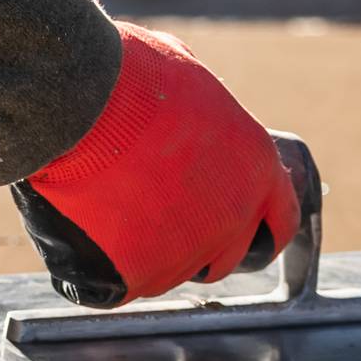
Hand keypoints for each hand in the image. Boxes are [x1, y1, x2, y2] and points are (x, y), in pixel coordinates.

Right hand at [11, 23, 299, 307]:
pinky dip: (112, 264)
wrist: (79, 104)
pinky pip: (129, 282)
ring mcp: (190, 253)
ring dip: (152, 251)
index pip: (281, 220)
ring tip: (115, 210)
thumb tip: (195, 111)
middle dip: (202, 245)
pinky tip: (93, 230)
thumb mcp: (188, 79)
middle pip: (227, 257)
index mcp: (258, 169)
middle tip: (162, 220)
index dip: (260, 226)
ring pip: (175, 271)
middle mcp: (234, 218)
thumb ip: (205, 115)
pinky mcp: (142, 275)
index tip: (245, 229)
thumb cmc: (128, 78)